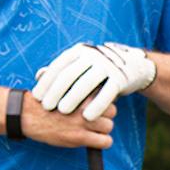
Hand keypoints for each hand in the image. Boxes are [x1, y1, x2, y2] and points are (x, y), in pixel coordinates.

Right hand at [19, 94, 115, 149]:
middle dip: (105, 115)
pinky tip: (94, 141)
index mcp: (82, 90)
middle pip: (112, 110)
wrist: (28, 114)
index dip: (103, 101)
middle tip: (94, 119)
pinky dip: (102, 142)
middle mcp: (86, 105)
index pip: (107, 94)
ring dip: (102, 129)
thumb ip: (82, 89)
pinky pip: (105, 142)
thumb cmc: (46, 101)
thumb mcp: (64, 86)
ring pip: (109, 126)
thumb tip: (101, 91)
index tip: (97, 104)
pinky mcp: (80, 137)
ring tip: (91, 130)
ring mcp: (84, 121)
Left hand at [33, 42, 156, 118]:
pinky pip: (107, 93)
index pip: (58, 66)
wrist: (132, 65)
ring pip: (87, 83)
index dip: (46, 82)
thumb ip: (61, 69)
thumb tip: (38, 75)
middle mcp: (93, 56)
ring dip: (73, 98)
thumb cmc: (98, 69)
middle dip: (56, 91)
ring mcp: (108, 66)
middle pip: (70, 74)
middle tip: (47, 107)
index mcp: (79, 51)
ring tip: (62, 111)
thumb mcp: (80, 64)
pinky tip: (87, 117)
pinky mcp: (120, 78)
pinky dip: (97, 105)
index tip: (37, 97)